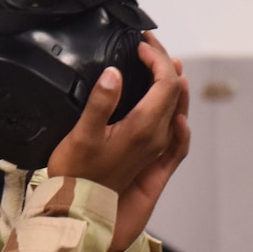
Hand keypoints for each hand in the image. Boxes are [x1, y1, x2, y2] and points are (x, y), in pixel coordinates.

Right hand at [46, 35, 190, 251]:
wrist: (79, 206)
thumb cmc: (77, 173)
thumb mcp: (84, 134)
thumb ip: (100, 103)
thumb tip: (113, 74)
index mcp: (144, 128)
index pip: (166, 83)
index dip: (157, 58)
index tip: (140, 45)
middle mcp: (157, 136)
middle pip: (174, 91)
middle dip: (165, 62)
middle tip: (148, 45)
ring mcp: (155, 146)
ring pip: (175, 105)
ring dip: (171, 80)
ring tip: (162, 60)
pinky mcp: (149, 152)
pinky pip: (172, 123)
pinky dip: (172, 103)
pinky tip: (166, 98)